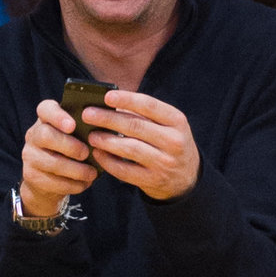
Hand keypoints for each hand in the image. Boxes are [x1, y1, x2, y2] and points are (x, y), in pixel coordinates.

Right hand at [20, 96, 100, 215]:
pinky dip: (72, 184)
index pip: (45, 109)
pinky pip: (52, 181)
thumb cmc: (70, 151)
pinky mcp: (31, 176)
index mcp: (46, 119)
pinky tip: (83, 183)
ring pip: (51, 162)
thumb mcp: (76, 136)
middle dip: (69, 146)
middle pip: (45, 135)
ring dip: (75, 170)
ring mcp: (30, 156)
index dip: (58, 116)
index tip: (73, 125)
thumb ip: (86, 127)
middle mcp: (34, 135)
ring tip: (91, 173)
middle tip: (86, 153)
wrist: (48, 180)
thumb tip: (111, 122)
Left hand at [83, 90, 199, 200]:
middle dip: (108, 119)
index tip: (106, 96)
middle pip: (135, 126)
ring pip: (130, 148)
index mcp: (176, 121)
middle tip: (88, 115)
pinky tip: (98, 154)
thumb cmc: (169, 144)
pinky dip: (108, 161)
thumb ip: (144, 115)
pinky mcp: (153, 180)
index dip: (127, 99)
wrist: (187, 178)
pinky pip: (125, 170)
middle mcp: (173, 141)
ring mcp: (164, 162)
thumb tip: (110, 104)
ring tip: (91, 135)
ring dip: (106, 141)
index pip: (150, 106)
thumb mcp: (167, 126)